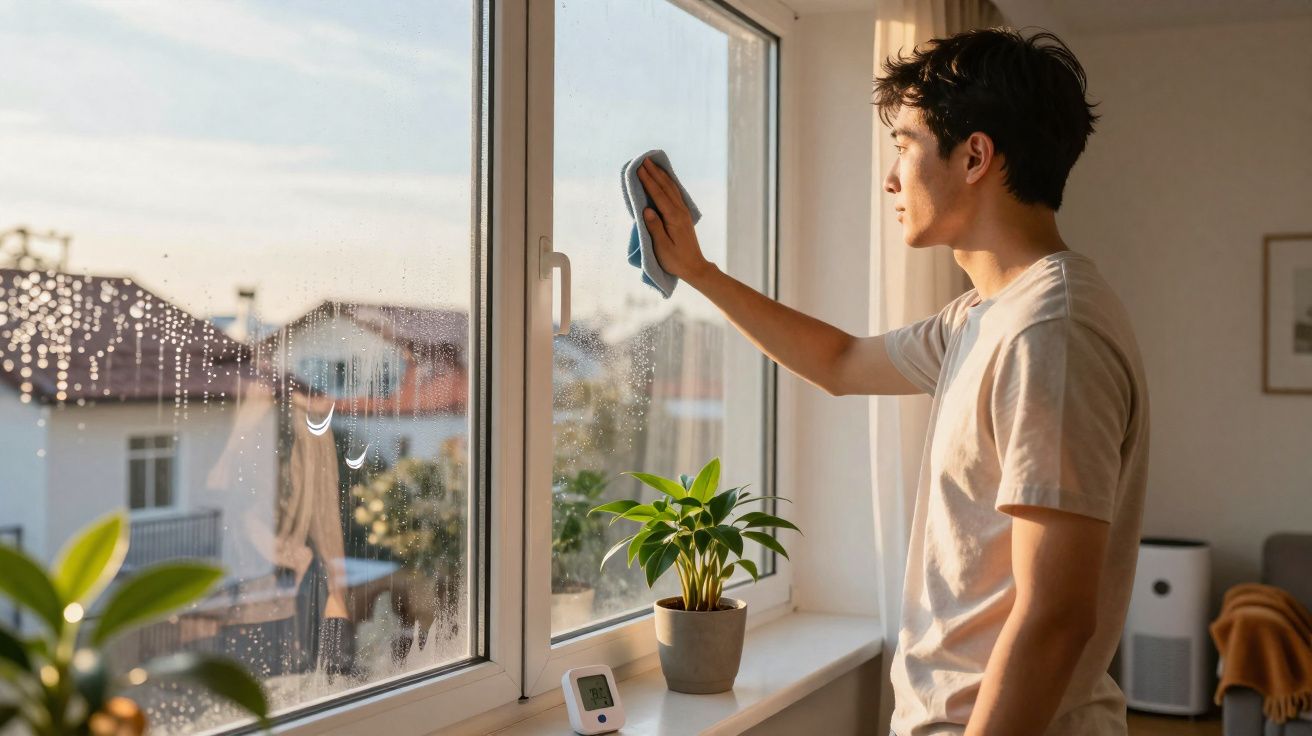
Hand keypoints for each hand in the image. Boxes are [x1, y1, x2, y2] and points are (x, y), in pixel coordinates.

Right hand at [637, 157, 712, 282]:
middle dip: (654, 173)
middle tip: (644, 160)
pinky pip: (675, 194)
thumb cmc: (675, 260)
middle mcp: (680, 212)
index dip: (648, 181)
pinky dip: (669, 183)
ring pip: (672, 189)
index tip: (639, 169)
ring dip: (662, 175)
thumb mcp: (662, 247)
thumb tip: (647, 209)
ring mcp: (683, 212)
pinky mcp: (683, 215)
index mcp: (674, 218)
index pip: (659, 196)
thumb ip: (655, 228)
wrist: (694, 266)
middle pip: (666, 188)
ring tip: (653, 164)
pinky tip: (665, 179)